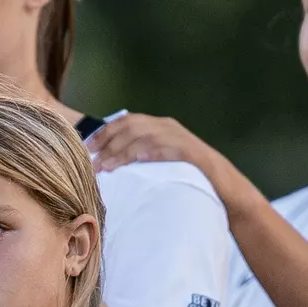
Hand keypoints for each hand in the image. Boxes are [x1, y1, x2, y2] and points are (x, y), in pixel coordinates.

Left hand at [88, 113, 225, 184]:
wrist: (222, 185)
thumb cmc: (186, 177)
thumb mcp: (158, 163)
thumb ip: (137, 158)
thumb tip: (105, 166)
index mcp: (158, 127)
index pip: (124, 121)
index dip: (103, 133)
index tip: (85, 148)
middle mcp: (167, 126)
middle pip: (130, 125)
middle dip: (106, 141)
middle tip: (89, 159)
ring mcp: (178, 136)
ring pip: (142, 135)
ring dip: (119, 151)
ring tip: (103, 167)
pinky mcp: (188, 150)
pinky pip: (162, 147)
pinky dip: (144, 152)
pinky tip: (130, 162)